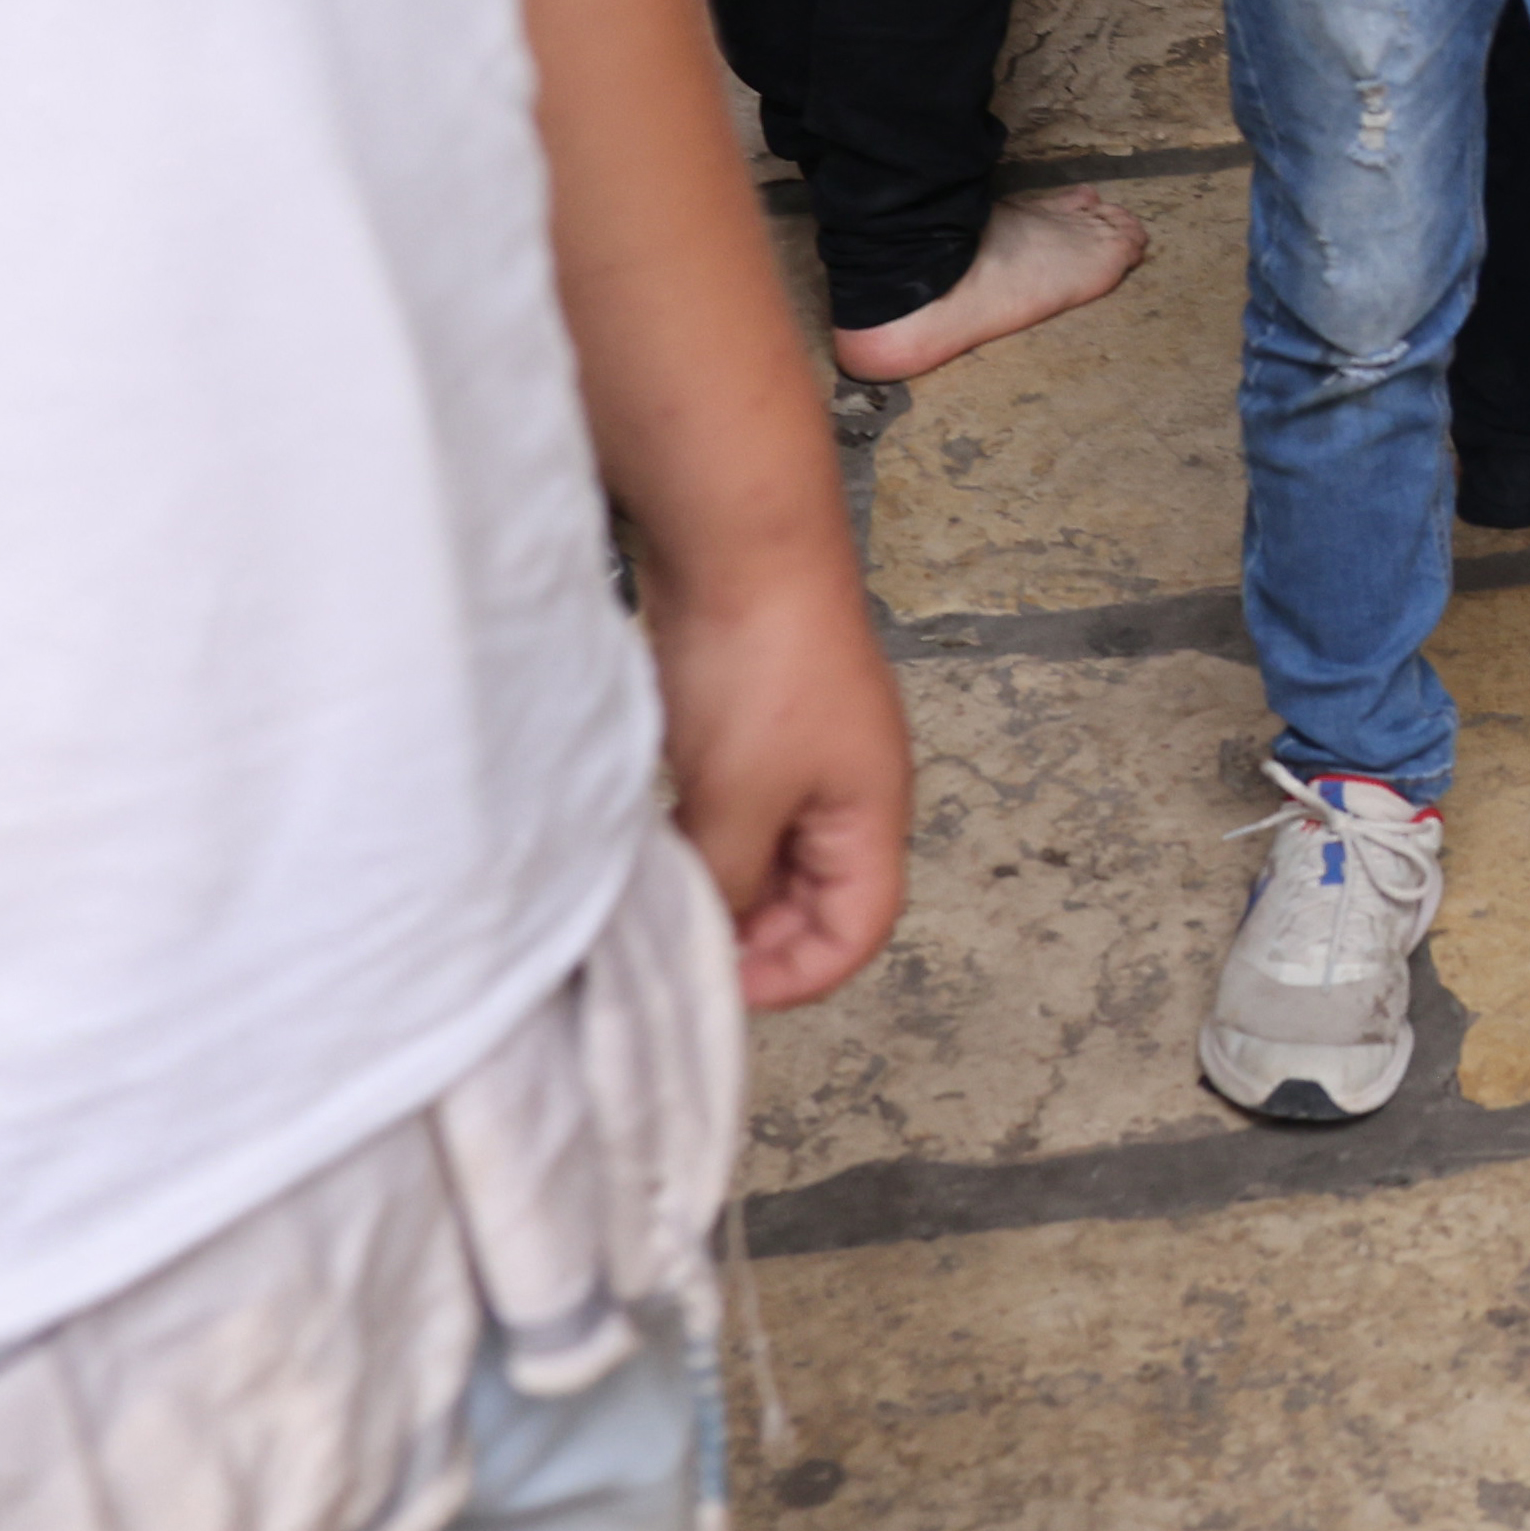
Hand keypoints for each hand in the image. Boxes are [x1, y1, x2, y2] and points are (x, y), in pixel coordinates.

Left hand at [644, 535, 911, 1008]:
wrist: (738, 545)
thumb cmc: (761, 660)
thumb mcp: (738, 799)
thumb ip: (729, 882)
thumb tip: (709, 934)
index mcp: (873, 811)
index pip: (859, 929)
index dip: (797, 973)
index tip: (721, 985)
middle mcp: (850, 786)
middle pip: (818, 898)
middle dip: (756, 933)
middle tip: (680, 945)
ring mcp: (804, 751)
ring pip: (771, 854)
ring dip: (723, 880)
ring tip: (664, 889)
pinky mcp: (759, 722)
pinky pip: (739, 807)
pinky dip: (703, 834)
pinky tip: (656, 832)